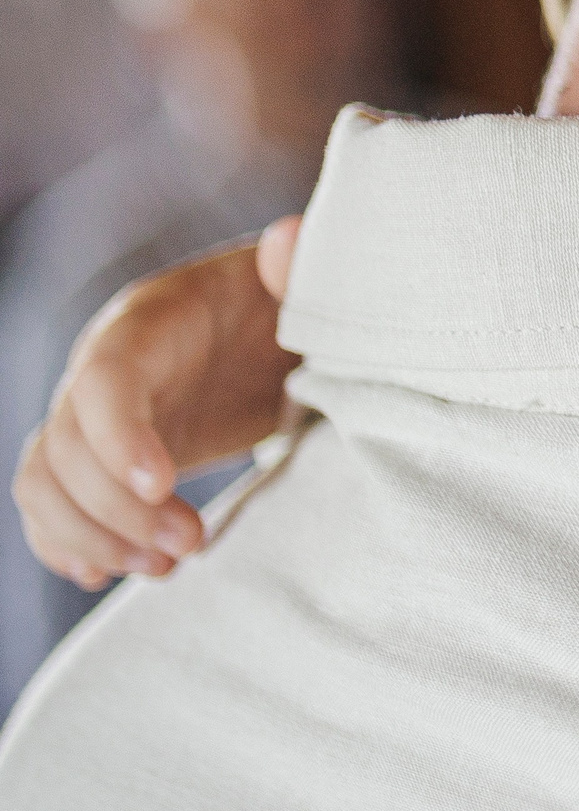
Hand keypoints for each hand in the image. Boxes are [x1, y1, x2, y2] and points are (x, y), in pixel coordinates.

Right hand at [13, 216, 305, 589]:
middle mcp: (102, 369)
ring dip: (93, 535)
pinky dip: (67, 544)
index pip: (106, 378)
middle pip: (66, 446)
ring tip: (166, 565)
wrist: (271, 334)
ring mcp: (91, 419)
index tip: (162, 484)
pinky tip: (108, 573)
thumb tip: (290, 237)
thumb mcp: (300, 289)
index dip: (119, 435)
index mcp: (148, 321)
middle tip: (190, 544)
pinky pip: (50, 504)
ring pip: (45, 482)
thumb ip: (296, 270)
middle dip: (118, 508)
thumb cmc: (288, 310)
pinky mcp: (97, 460)